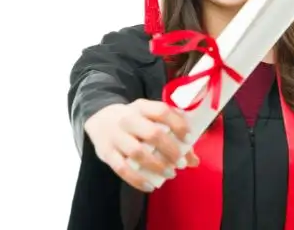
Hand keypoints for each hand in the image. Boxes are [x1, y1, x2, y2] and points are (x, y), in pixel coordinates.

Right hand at [84, 99, 199, 191]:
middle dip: (170, 149)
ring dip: (157, 165)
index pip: (162, 111)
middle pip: (152, 133)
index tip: (189, 139)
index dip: (178, 124)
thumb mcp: (151, 119)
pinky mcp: (106, 153)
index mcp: (141, 107)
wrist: (99, 119)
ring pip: (137, 152)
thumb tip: (194, 160)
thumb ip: (174, 134)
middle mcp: (127, 119)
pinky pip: (122, 169)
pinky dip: (137, 180)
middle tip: (181, 162)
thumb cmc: (135, 121)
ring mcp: (115, 136)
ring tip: (170, 173)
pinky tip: (150, 186)